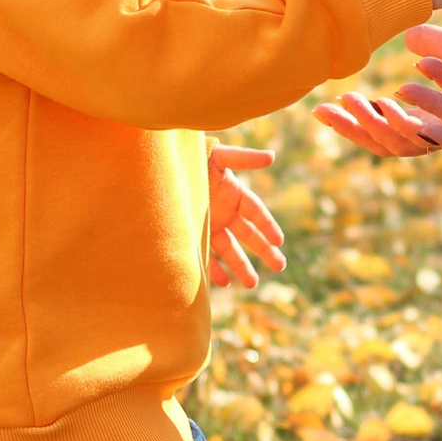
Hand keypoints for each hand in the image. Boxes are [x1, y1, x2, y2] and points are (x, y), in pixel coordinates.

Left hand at [205, 143, 284, 287]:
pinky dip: (216, 270)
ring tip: (253, 284)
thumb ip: (243, 158)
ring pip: (230, 250)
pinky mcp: (193, 236)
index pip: (256, 212)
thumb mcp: (218, 156)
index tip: (279, 241)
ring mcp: (210, 226)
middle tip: (280, 266)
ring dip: (241, 266)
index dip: (267, 225)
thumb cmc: (192, 158)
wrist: (161, 168)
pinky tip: (226, 283)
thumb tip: (272, 157)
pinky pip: (207, 256)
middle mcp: (225, 212)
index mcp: (234, 193)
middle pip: (249, 235)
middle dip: (264, 251)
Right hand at [314, 24, 441, 156]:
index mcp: (437, 122)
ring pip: (424, 140)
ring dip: (397, 123)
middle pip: (396, 142)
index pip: (387, 131)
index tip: (321, 110)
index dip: (354, 124)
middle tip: (342, 101)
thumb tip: (408, 36)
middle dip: (366, 125)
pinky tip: (418, 116)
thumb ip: (439, 46)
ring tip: (380, 99)